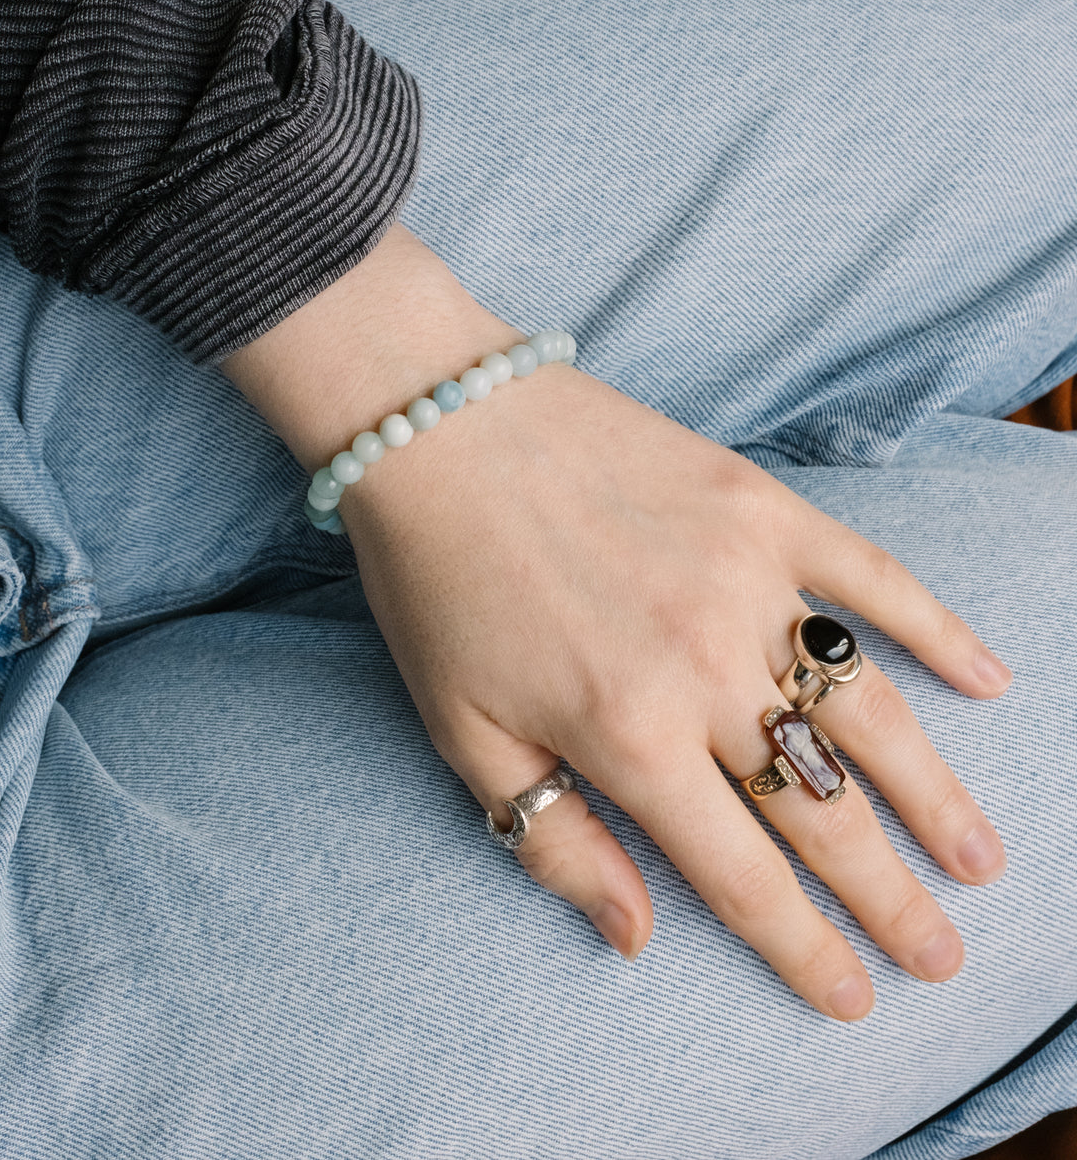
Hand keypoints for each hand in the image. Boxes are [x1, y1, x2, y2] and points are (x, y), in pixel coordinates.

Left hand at [223, 224, 1010, 1020]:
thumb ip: (554, 839)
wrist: (438, 423)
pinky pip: (871, 575)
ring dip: (932, 793)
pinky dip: (935, 628)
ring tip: (980, 857)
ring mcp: (745, 580)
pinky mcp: (761, 508)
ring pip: (866, 711)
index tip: (853, 997)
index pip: (740, 873)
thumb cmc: (436, 582)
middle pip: (820, 807)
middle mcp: (702, 667)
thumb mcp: (462, 732)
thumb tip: (637, 936)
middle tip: (941, 956)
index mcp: (626, 733)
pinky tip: (986, 680)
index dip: (802, 948)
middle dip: (888, 897)